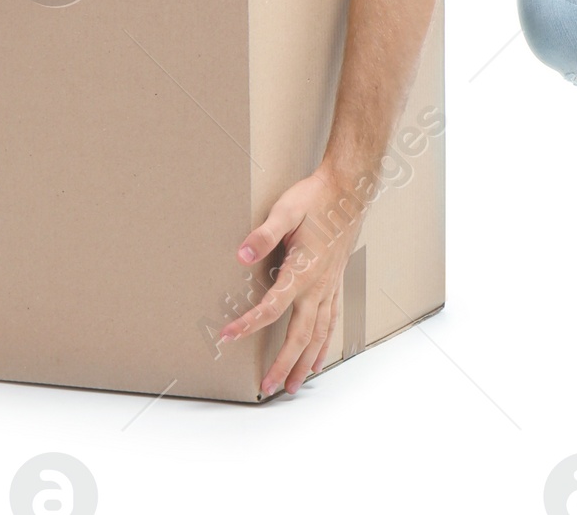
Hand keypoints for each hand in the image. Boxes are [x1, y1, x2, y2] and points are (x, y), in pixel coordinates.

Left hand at [218, 163, 367, 396]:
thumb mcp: (285, 211)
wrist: (348, 190)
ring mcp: (329, 287)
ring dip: (305, 363)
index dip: (248, 325)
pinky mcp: (335, 283)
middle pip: (300, 336)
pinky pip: (331, 322)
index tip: (227, 336)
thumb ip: (263, 235)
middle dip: (283, 364)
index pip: (271, 308)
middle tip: (269, 387)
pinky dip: (324, 345)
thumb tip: (241, 255)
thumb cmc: (316, 198)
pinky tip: (319, 358)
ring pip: (319, 335)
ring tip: (294, 385)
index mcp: (302, 270)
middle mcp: (318, 286)